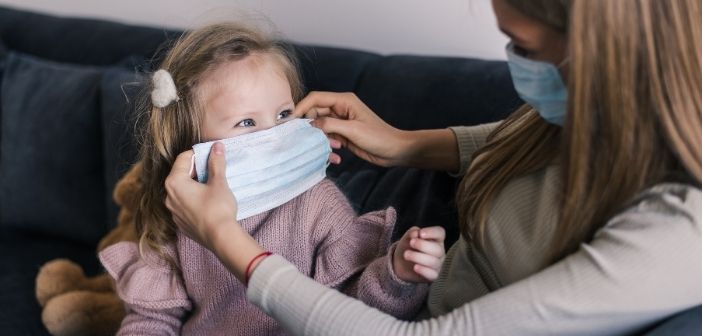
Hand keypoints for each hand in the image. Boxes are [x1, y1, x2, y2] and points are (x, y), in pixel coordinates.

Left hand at [164, 143, 237, 249]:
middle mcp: (168, 196)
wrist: (220, 237)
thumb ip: (216, 162)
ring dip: (193, 185)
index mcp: (174, 183)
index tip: (210, 154)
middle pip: (180, 174)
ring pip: (181, 190)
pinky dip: (193, 199)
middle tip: (212, 169)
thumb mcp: (218, 182)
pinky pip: (183, 205)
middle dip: (195, 169)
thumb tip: (217, 146)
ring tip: (210, 186)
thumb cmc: (218, 208)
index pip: (183, 159)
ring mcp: (173, 211)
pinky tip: (207, 202)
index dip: (197, 154)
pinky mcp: (180, 223)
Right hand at [294, 91, 410, 166]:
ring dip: (321, 140)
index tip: (291, 121)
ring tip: (333, 149)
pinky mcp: (343, 135)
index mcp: (344, 101)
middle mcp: (340, 109)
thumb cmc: (379, 137)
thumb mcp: (353, 130)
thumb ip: (330, 125)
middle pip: (314, 113)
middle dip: (311, 128)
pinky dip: (328, 148)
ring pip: (320, 128)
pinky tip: (337, 157)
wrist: (395, 151)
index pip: (315, 98)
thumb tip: (310, 124)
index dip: (301, 107)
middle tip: (310, 141)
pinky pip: (327, 138)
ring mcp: (341, 123)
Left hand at [392, 226, 445, 282]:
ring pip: (434, 262)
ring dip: (418, 257)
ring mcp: (438, 265)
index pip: (440, 233)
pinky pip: (433, 275)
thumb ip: (412, 233)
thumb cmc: (408, 247)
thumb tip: (416, 233)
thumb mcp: (408, 237)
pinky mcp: (433, 276)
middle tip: (411, 243)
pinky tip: (415, 267)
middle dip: (423, 245)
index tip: (420, 233)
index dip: (432, 233)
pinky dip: (424, 270)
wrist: (400, 263)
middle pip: (438, 249)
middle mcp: (440, 252)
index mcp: (436, 239)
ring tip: (406, 254)